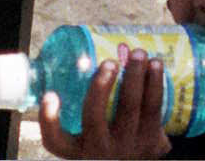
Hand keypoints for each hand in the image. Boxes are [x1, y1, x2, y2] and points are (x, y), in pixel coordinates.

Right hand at [38, 50, 169, 156]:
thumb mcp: (92, 138)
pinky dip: (156, 83)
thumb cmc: (111, 145)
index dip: (49, 120)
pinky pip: (154, 108)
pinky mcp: (151, 141)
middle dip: (101, 86)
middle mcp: (99, 151)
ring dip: (134, 76)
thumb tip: (75, 65)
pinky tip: (156, 65)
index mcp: (78, 149)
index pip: (55, 142)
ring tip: (139, 53)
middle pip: (94, 118)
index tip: (50, 95)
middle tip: (109, 61)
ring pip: (129, 108)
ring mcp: (125, 147)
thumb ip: (87, 110)